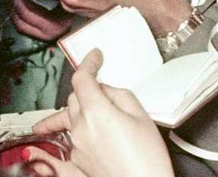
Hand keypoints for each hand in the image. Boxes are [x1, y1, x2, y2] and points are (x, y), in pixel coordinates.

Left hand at [28, 50, 174, 176]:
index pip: (82, 78)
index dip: (88, 63)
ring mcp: (76, 146)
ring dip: (81, 106)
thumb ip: (119, 95)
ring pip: (71, 115)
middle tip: (103, 86)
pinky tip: (87, 130)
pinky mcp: (77, 160)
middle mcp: (80, 128)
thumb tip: (105, 90)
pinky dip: (78, 128)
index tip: (94, 57)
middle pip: (74, 96)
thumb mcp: (140, 115)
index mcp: (96, 112)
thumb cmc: (147, 159)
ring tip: (92, 105)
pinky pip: (72, 136)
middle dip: (86, 87)